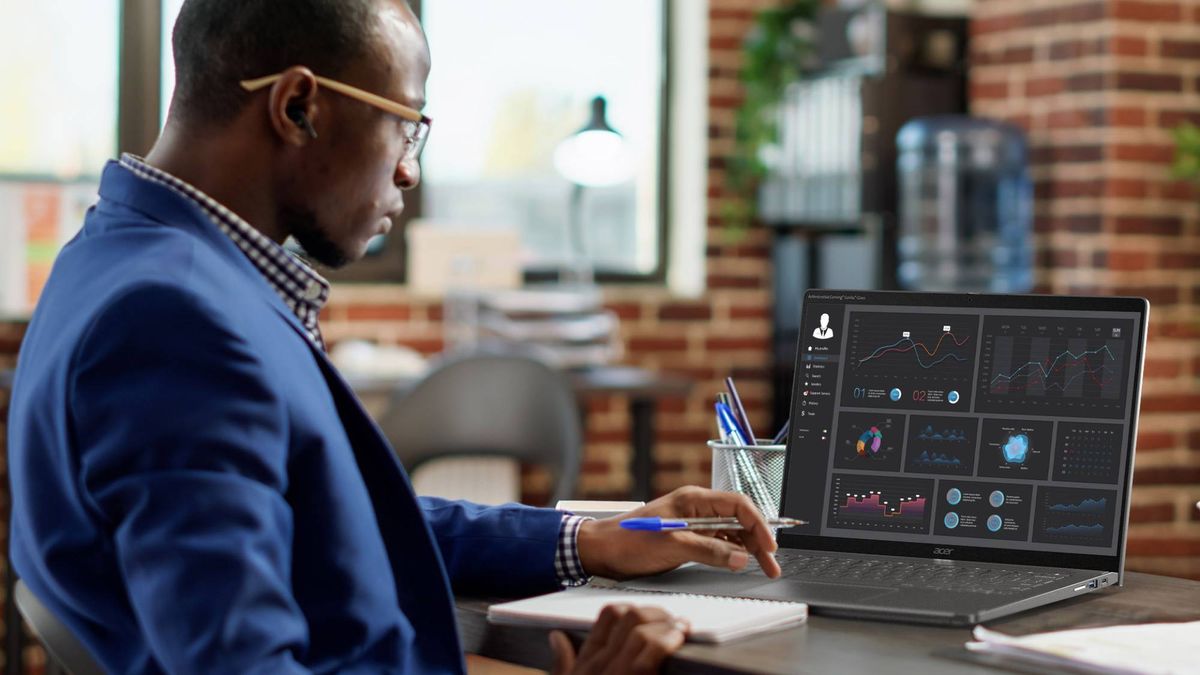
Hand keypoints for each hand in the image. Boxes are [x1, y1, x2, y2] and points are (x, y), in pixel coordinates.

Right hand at [549, 604, 686, 674]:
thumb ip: (563, 662)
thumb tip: (556, 637)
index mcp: (586, 662)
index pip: (608, 615)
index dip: (634, 609)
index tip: (652, 617)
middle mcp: (599, 663)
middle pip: (629, 615)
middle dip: (657, 613)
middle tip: (674, 621)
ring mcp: (616, 672)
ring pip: (641, 627)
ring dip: (667, 624)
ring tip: (682, 629)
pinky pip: (652, 649)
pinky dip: (669, 639)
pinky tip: (679, 640)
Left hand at [575, 486, 781, 579]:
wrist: (601, 551)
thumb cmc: (629, 541)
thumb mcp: (672, 545)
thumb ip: (709, 550)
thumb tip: (741, 558)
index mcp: (694, 499)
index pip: (738, 505)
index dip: (758, 524)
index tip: (769, 546)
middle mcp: (697, 508)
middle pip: (739, 519)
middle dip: (758, 539)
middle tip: (773, 563)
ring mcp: (693, 523)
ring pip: (731, 532)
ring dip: (748, 548)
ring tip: (764, 567)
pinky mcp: (688, 538)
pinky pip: (719, 542)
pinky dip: (732, 553)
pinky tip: (741, 563)